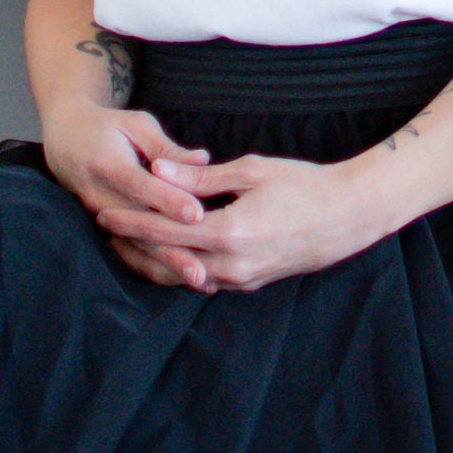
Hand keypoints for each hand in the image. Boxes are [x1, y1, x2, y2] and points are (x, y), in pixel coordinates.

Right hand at [40, 97, 214, 285]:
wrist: (64, 140)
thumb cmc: (108, 128)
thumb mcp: (136, 126)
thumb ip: (167, 147)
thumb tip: (203, 160)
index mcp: (108, 163)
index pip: (141, 186)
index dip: (168, 200)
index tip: (196, 214)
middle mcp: (99, 195)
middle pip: (138, 226)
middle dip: (170, 249)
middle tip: (200, 269)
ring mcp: (98, 215)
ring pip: (134, 244)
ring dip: (165, 264)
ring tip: (196, 279)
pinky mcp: (103, 227)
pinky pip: (129, 248)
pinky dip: (153, 263)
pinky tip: (179, 277)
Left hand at [108, 152, 385, 294]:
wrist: (350, 215)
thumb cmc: (304, 184)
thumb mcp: (251, 171)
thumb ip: (201, 178)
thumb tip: (158, 170)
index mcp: (228, 233)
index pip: (164, 231)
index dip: (130, 222)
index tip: (103, 212)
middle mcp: (231, 265)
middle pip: (166, 260)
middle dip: (133, 246)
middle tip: (106, 231)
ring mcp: (243, 279)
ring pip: (184, 276)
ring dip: (155, 261)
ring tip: (129, 245)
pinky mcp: (253, 282)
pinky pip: (206, 280)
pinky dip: (183, 268)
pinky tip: (170, 255)